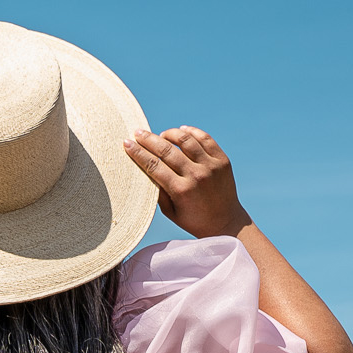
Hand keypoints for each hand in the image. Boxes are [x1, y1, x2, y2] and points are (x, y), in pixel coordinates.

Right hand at [123, 128, 250, 239]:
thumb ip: (158, 191)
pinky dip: (191, 132)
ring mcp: (211, 166)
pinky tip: (181, 130)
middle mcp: (196, 176)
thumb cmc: (193, 219)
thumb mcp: (170, 212)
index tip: (126, 143)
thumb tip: (143, 169)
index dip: (138, 153)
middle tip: (138, 133)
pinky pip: (205, 138)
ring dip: (169, 133)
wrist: (225, 222)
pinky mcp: (222, 160)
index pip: (154, 166)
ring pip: (186, 139)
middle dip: (148, 139)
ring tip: (161, 135)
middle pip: (166, 150)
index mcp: (181, 191)